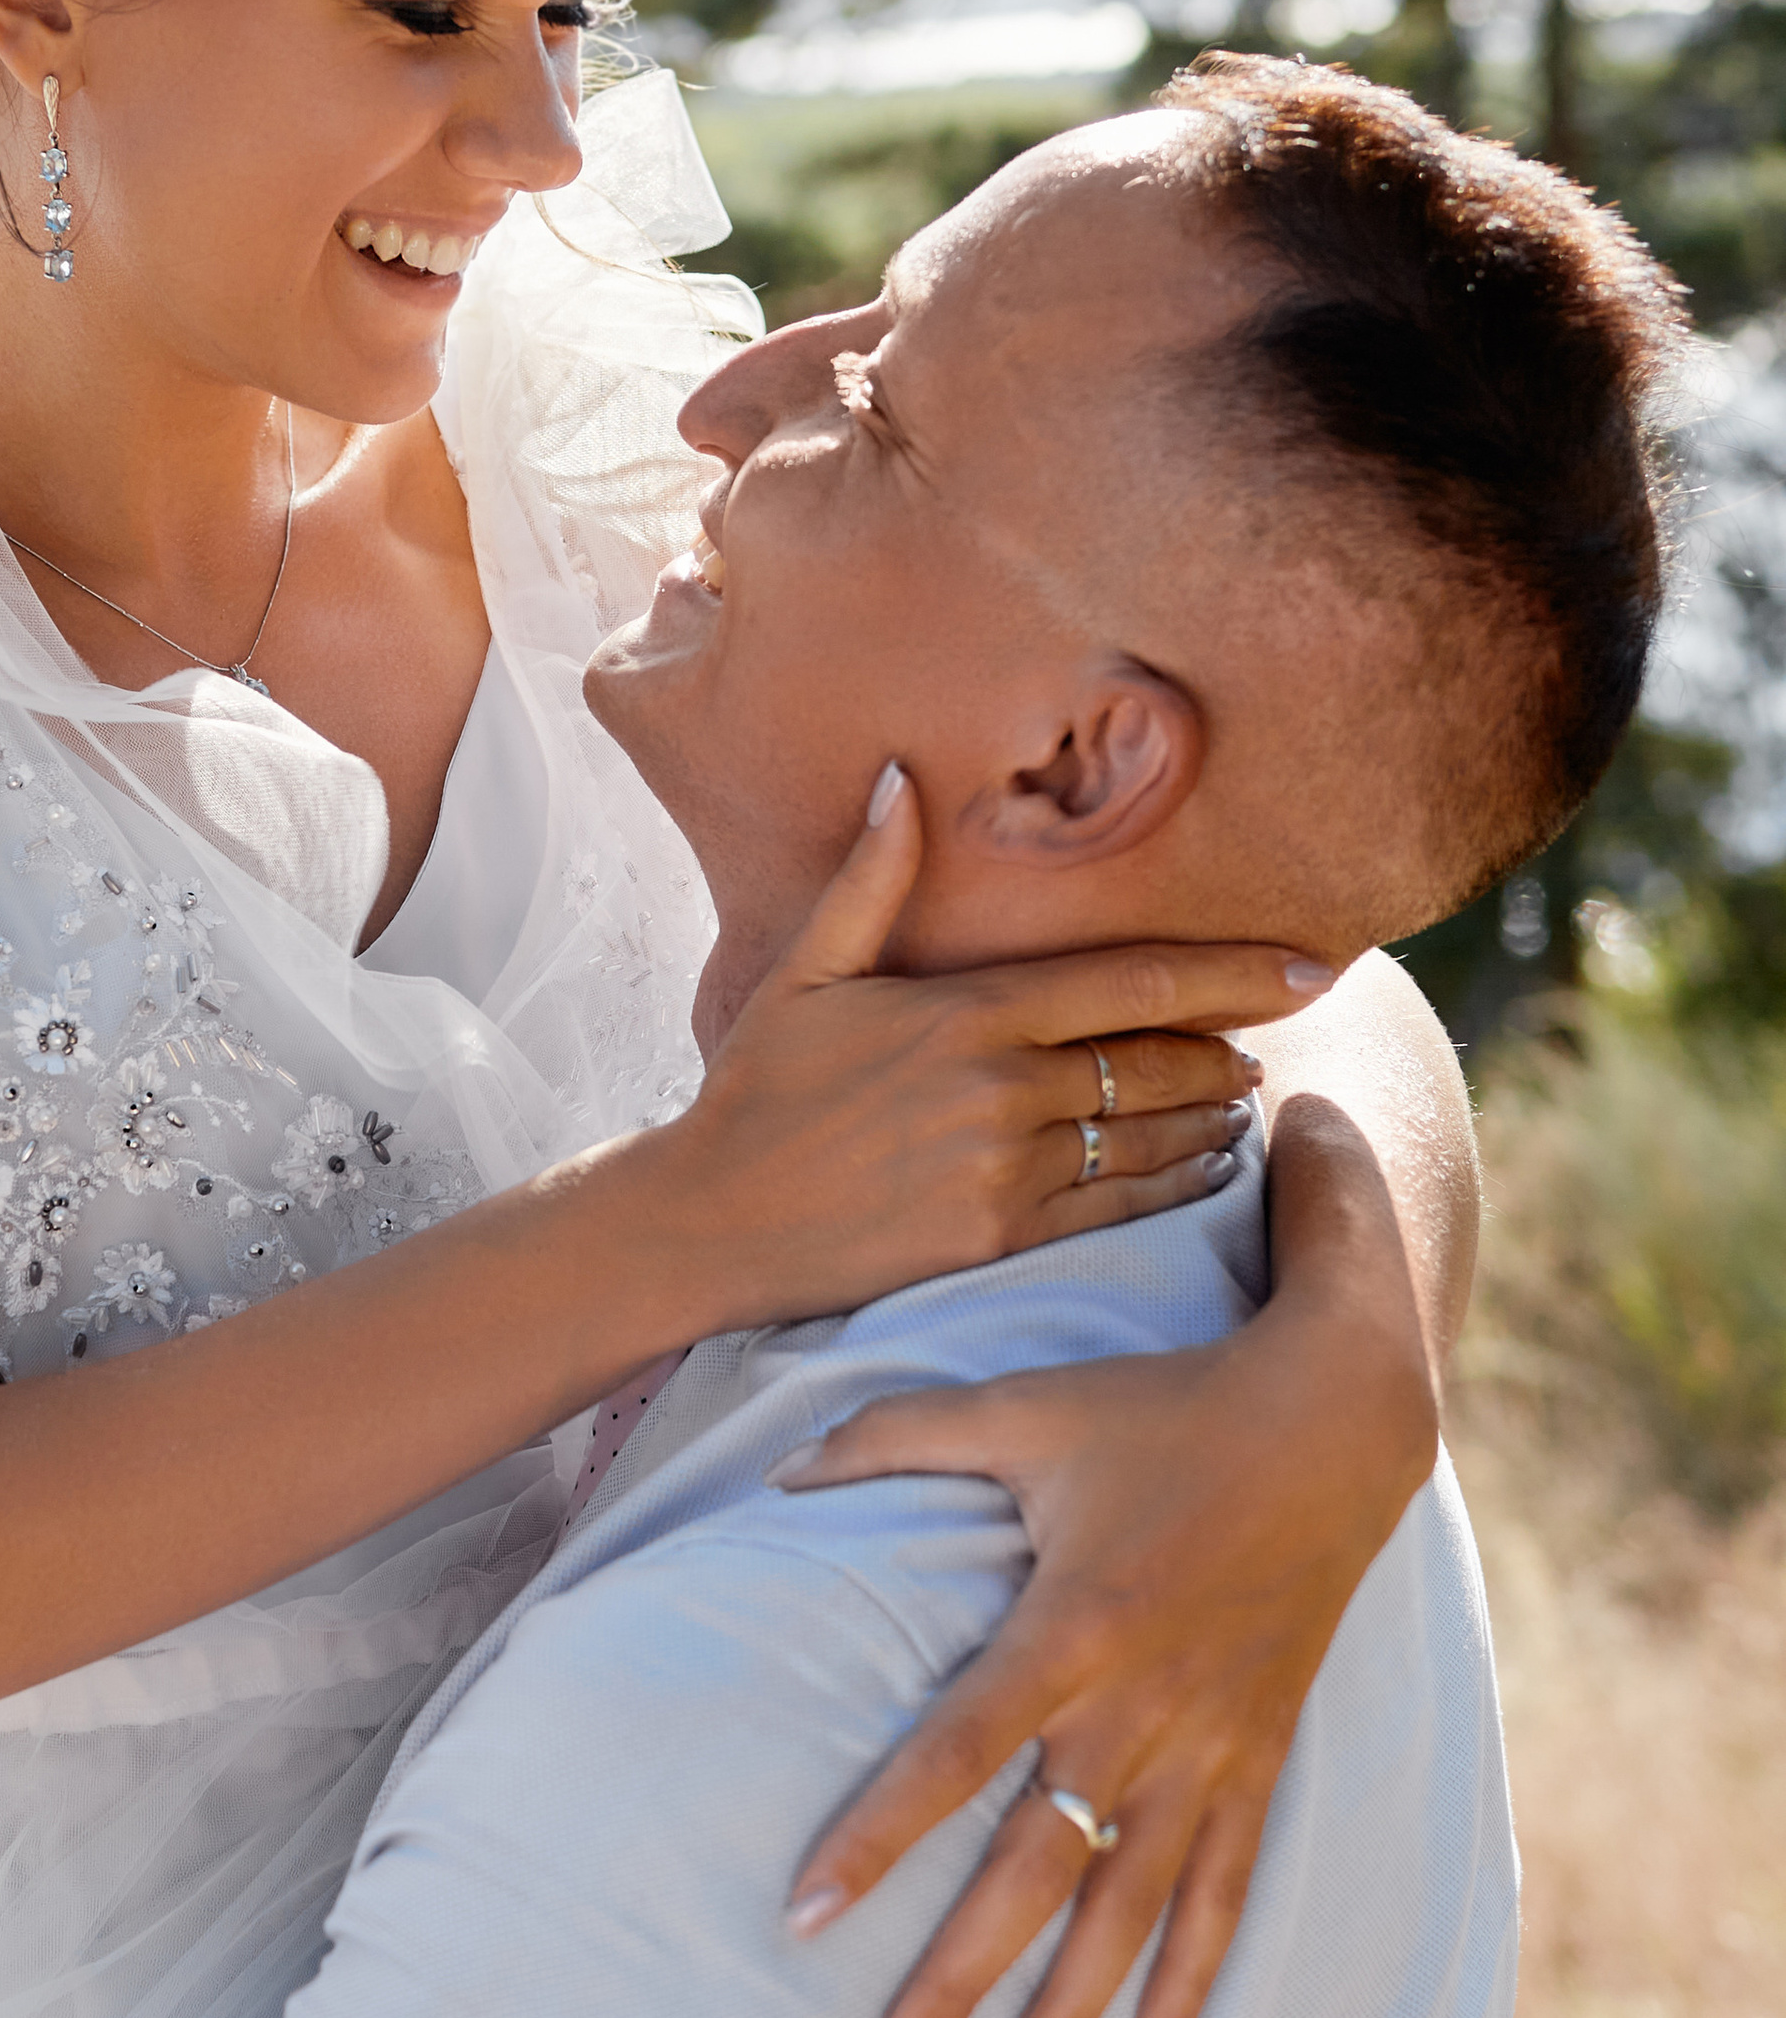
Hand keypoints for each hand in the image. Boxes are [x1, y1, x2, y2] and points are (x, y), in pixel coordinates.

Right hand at [660, 767, 1334, 1335]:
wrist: (709, 1219)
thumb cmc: (757, 1090)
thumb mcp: (807, 971)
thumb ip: (872, 879)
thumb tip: (899, 779)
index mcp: (967, 1010)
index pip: (1134, 983)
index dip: (1234, 973)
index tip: (1309, 963)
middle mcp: (1001, 1085)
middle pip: (1161, 1059)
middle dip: (1235, 1043)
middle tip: (1284, 1029)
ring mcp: (1006, 1166)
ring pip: (1153, 1136)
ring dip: (1214, 1115)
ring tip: (1248, 1099)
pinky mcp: (1001, 1238)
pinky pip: (1123, 1206)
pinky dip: (1180, 1182)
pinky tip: (1209, 1167)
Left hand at [774, 1299, 1437, 2017]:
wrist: (1335, 1425)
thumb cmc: (1162, 1410)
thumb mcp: (1024, 1403)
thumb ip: (896, 1433)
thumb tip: (782, 1468)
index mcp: (1072, 1628)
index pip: (953, 1754)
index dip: (877, 1836)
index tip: (805, 1913)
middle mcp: (1140, 1708)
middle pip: (1036, 1867)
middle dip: (962, 1971)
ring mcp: (1209, 1745)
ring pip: (1130, 1906)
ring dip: (1072, 2010)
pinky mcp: (1260, 1756)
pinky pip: (1227, 1887)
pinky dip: (1192, 1974)